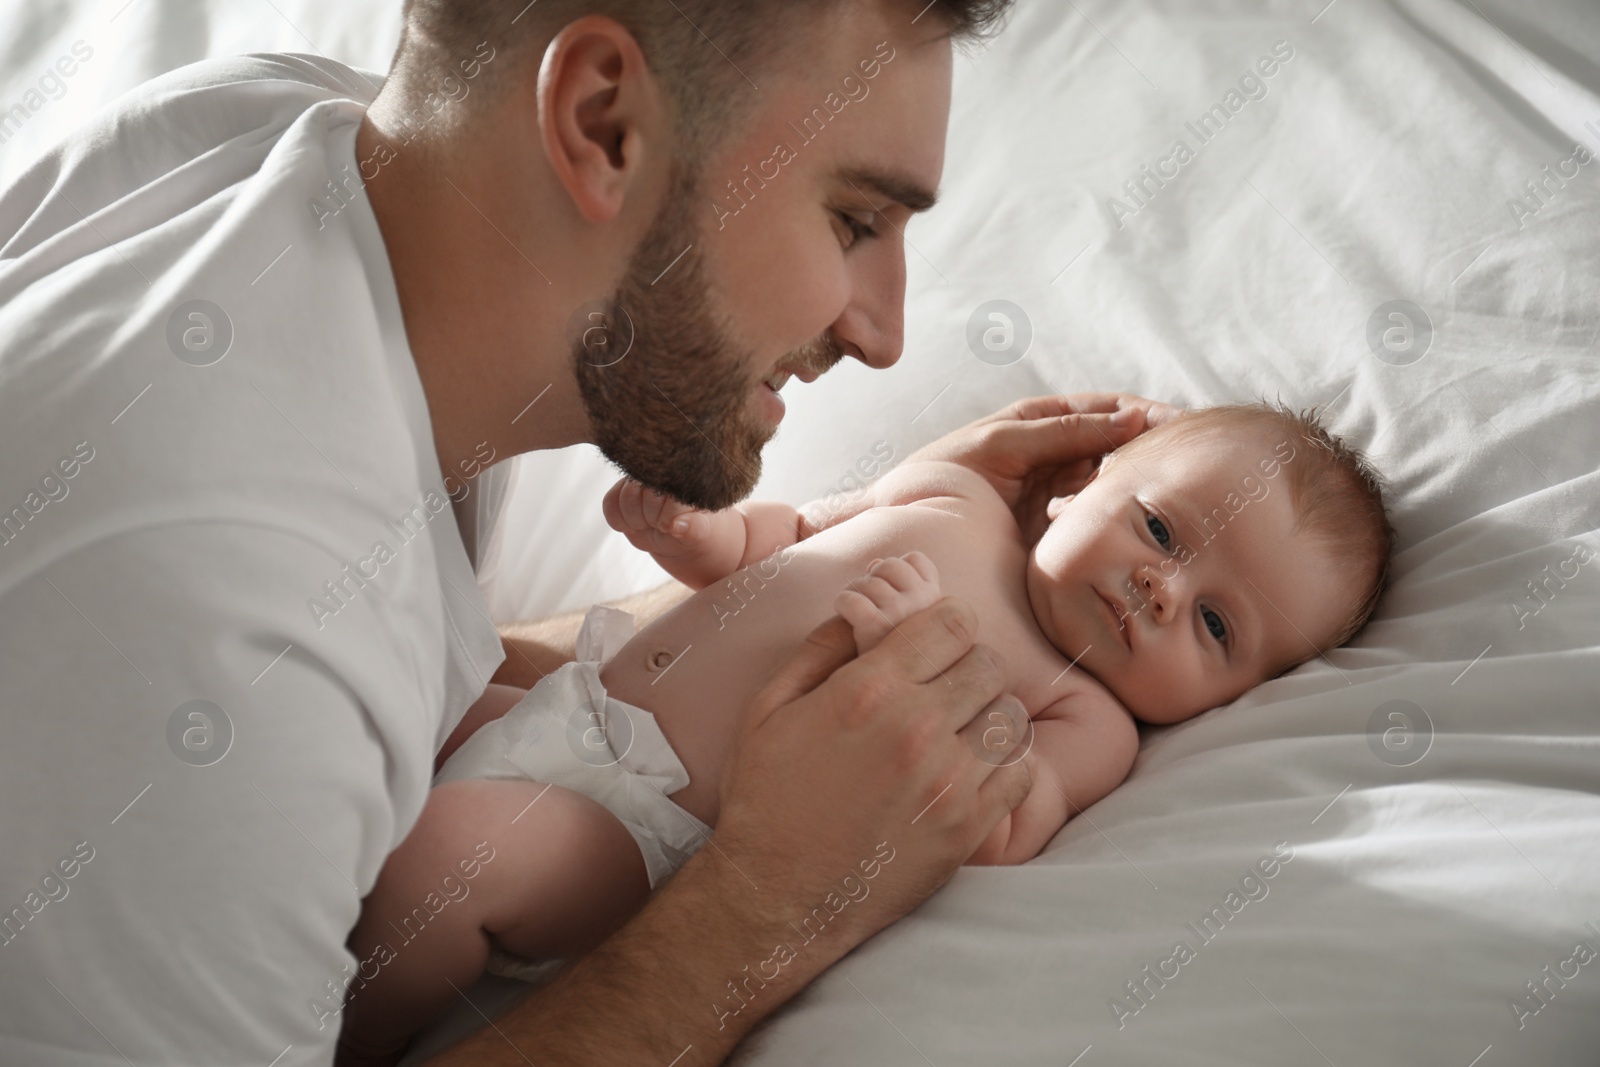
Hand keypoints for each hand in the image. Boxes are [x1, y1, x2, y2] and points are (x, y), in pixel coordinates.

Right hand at [602, 476, 720, 564]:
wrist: (678, 538)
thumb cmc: (693, 531)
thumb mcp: (700, 533)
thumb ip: (693, 529)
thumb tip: (677, 525)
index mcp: (685, 475)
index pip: (664, 490)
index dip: (664, 515)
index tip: (671, 527)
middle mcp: (662, 470)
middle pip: (642, 491)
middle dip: (649, 517)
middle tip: (661, 526)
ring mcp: (640, 479)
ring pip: (624, 496)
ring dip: (634, 520)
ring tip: (649, 526)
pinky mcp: (622, 489)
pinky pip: (610, 502)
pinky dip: (618, 521)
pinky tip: (633, 526)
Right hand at [710, 598, 1033, 954]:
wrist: (777, 896)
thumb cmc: (767, 799)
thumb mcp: (769, 708)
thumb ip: (819, 649)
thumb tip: (860, 609)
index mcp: (869, 689)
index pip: (954, 621)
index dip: (947, 624)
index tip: (934, 644)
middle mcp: (917, 728)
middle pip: (989, 663)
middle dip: (968, 668)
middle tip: (944, 691)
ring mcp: (949, 781)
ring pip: (1011, 716)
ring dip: (988, 716)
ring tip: (959, 734)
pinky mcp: (967, 827)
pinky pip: (1021, 773)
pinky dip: (1006, 766)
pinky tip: (973, 772)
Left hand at [835, 552, 941, 653]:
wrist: (887, 699)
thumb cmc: (902, 659)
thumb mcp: (913, 622)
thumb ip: (901, 588)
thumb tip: (874, 563)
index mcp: (938, 603)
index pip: (917, 561)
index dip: (899, 569)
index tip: (891, 592)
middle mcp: (925, 606)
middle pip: (891, 565)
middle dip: (874, 578)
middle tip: (868, 601)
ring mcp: (903, 616)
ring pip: (870, 581)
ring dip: (855, 591)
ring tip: (854, 613)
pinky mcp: (876, 629)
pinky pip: (853, 600)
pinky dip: (843, 602)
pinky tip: (844, 614)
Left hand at [907, 392, 1180, 544]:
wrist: (910, 527)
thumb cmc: (945, 474)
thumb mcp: (1004, 442)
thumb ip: (1064, 432)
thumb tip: (1130, 419)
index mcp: (1042, 419)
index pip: (1108, 409)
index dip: (1147, 415)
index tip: (1182, 427)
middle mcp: (1055, 452)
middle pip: (1117, 445)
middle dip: (1150, 452)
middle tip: (1187, 466)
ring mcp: (1057, 491)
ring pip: (1110, 483)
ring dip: (1135, 488)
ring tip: (1166, 496)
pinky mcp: (1053, 529)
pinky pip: (1093, 518)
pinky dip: (1113, 520)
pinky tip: (1131, 526)